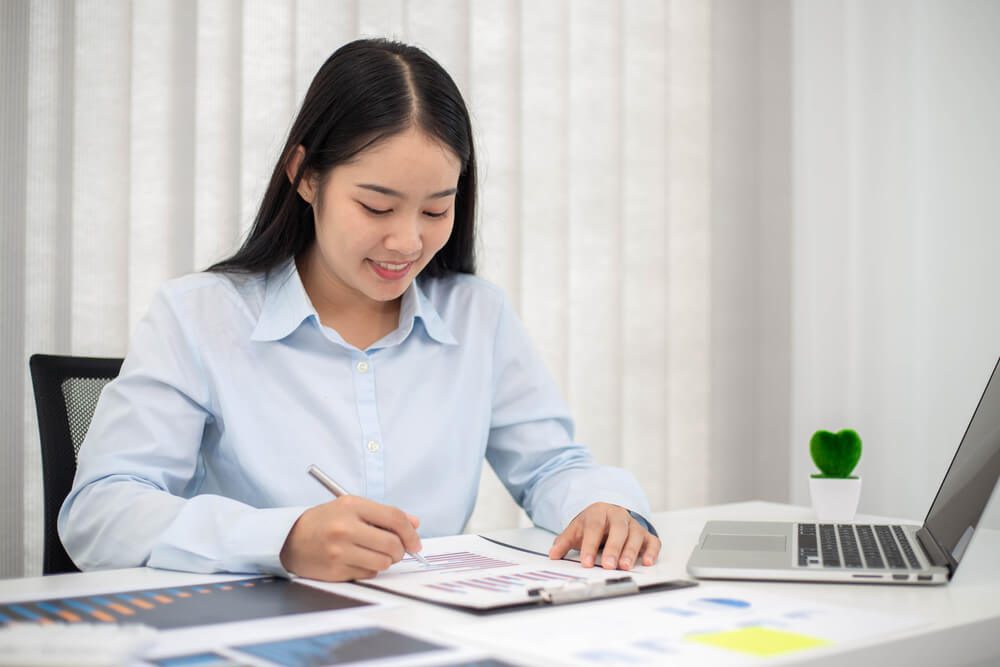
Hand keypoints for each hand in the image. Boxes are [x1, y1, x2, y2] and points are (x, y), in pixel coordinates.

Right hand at [279, 495, 421, 580]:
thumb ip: (384, 514)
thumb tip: (414, 524)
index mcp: (351, 506)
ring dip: (385, 561)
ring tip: (374, 553)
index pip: (394, 518)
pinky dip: (370, 568)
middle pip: (392, 544)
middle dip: (401, 550)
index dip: (410, 532)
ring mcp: (339, 551)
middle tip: (397, 550)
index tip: (415, 542)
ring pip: (383, 562)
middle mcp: (345, 527)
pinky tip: (358, 560)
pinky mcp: (335, 570)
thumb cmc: (325, 521)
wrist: (289, 539)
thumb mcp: (351, 507)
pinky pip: (368, 573)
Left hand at [548, 502, 660, 569]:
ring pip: (635, 535)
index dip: (590, 545)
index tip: (586, 563)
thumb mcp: (577, 529)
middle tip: (608, 565)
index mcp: (599, 513)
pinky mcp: (646, 534)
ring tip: (625, 566)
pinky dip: (652, 551)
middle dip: (613, 548)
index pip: (594, 528)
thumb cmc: (593, 523)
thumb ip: (565, 541)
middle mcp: (618, 516)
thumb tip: (552, 555)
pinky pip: (652, 541)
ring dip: (631, 551)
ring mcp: (633, 525)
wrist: (609, 511)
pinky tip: (648, 562)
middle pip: (618, 529)